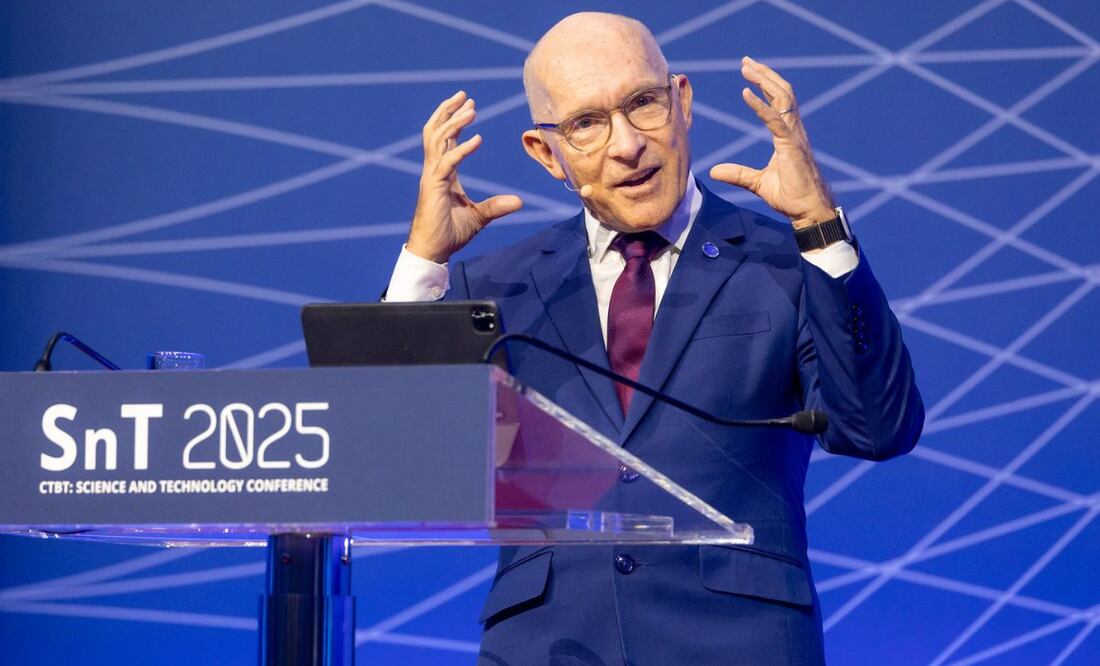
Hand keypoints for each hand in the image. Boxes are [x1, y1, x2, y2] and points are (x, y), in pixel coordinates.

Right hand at [406, 91, 522, 262]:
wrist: (433, 251)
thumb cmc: (449, 234)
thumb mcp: (480, 217)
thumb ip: (497, 206)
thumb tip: (518, 201)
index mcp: (443, 174)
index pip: (445, 141)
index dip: (455, 122)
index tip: (469, 108)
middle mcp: (434, 171)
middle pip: (436, 132)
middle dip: (449, 112)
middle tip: (464, 96)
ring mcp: (432, 177)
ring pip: (438, 141)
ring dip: (453, 122)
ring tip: (469, 109)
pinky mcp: (433, 187)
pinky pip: (447, 163)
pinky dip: (462, 150)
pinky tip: (477, 139)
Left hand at [709, 56, 834, 228]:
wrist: (808, 210)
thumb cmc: (790, 196)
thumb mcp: (757, 183)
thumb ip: (738, 174)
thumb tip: (714, 171)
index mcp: (787, 135)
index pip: (778, 101)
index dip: (764, 84)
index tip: (748, 71)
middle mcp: (793, 130)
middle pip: (781, 92)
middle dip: (764, 74)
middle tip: (746, 61)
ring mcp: (794, 136)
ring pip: (782, 98)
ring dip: (764, 80)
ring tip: (747, 68)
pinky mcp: (791, 145)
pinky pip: (775, 120)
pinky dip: (760, 105)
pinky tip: (746, 93)